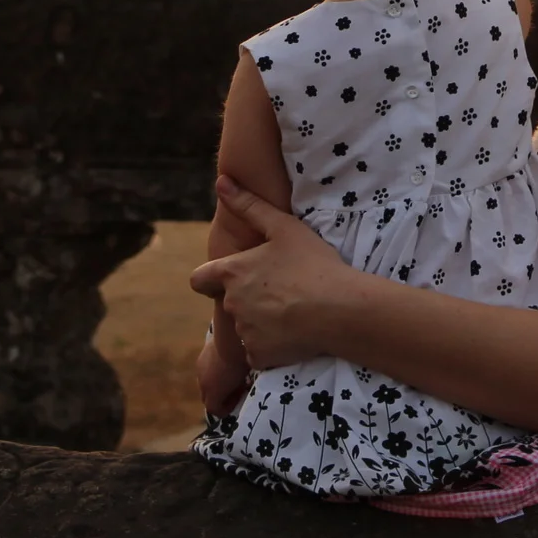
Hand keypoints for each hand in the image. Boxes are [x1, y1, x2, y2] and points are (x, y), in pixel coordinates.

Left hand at [189, 175, 360, 369]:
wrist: (339, 309)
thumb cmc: (313, 264)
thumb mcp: (284, 227)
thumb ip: (249, 205)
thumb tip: (222, 181)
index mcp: (232, 273)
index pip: (198, 280)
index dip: (211, 279)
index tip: (232, 278)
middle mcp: (231, 304)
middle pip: (229, 303)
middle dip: (247, 299)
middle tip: (281, 292)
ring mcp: (244, 332)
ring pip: (245, 328)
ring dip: (260, 323)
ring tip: (292, 312)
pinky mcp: (258, 357)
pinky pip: (258, 352)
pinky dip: (271, 346)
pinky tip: (294, 334)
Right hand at [198, 327, 250, 417]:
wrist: (230, 339)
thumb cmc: (241, 362)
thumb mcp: (243, 380)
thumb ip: (238, 389)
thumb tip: (241, 389)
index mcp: (213, 393)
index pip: (214, 410)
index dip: (226, 408)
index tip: (238, 399)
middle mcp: (202, 384)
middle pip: (207, 399)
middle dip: (219, 398)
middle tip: (234, 391)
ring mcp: (199, 371)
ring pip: (205, 385)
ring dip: (215, 385)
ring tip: (229, 376)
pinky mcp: (200, 359)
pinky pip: (204, 372)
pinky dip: (212, 373)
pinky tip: (224, 364)